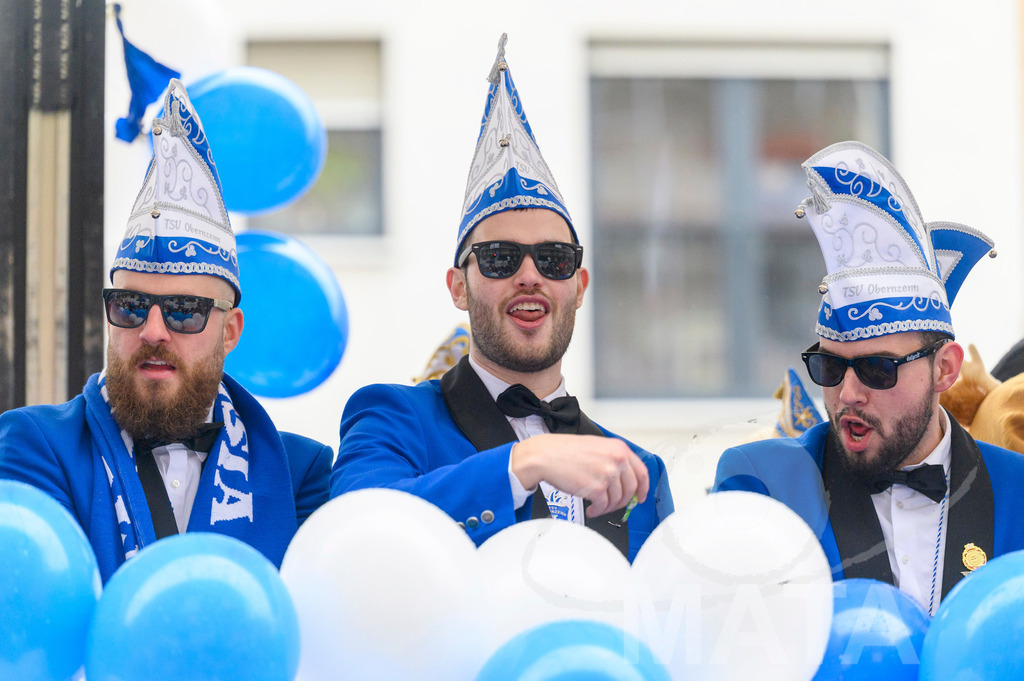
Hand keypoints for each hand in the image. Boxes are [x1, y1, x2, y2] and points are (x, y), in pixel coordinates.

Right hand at [510, 434, 648, 516]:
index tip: (640, 496)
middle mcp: (617, 460)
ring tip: (597, 506)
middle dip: (623, 501)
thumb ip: (613, 460)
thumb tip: (623, 480)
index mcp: (619, 448)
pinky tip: (590, 508)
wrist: (545, 455)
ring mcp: (608, 474)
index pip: (642, 472)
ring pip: (618, 500)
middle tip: (614, 504)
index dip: (643, 488)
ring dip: (607, 507)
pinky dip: (598, 511)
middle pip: (631, 489)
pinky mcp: (597, 488)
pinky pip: (603, 506)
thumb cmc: (565, 451)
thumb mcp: (596, 447)